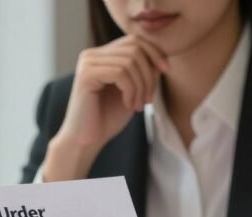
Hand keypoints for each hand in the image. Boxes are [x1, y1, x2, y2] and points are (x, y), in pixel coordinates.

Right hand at [42, 35, 168, 181]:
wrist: (86, 141)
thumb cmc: (107, 119)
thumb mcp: (133, 92)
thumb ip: (144, 73)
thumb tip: (161, 59)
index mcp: (102, 55)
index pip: (134, 40)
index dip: (154, 52)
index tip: (165, 71)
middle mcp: (92, 55)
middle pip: (135, 48)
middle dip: (149, 74)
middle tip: (148, 99)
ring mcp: (87, 63)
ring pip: (130, 61)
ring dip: (141, 86)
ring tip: (138, 105)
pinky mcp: (86, 75)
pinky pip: (120, 73)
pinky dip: (131, 91)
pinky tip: (128, 105)